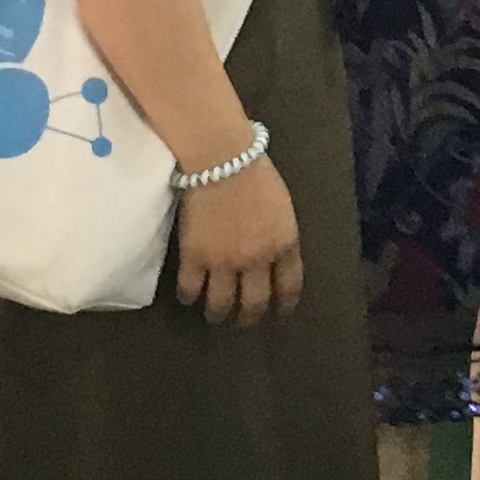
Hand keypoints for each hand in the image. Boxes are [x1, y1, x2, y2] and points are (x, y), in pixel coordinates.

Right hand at [174, 156, 304, 324]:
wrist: (221, 158)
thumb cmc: (256, 172)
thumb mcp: (283, 207)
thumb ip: (280, 235)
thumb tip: (275, 254)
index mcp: (284, 245)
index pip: (289, 287)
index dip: (284, 305)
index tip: (278, 313)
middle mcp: (257, 260)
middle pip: (255, 304)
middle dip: (249, 317)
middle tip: (243, 320)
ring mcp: (224, 262)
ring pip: (222, 304)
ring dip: (219, 314)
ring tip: (215, 315)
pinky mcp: (194, 257)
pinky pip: (190, 290)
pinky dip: (189, 297)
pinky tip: (189, 296)